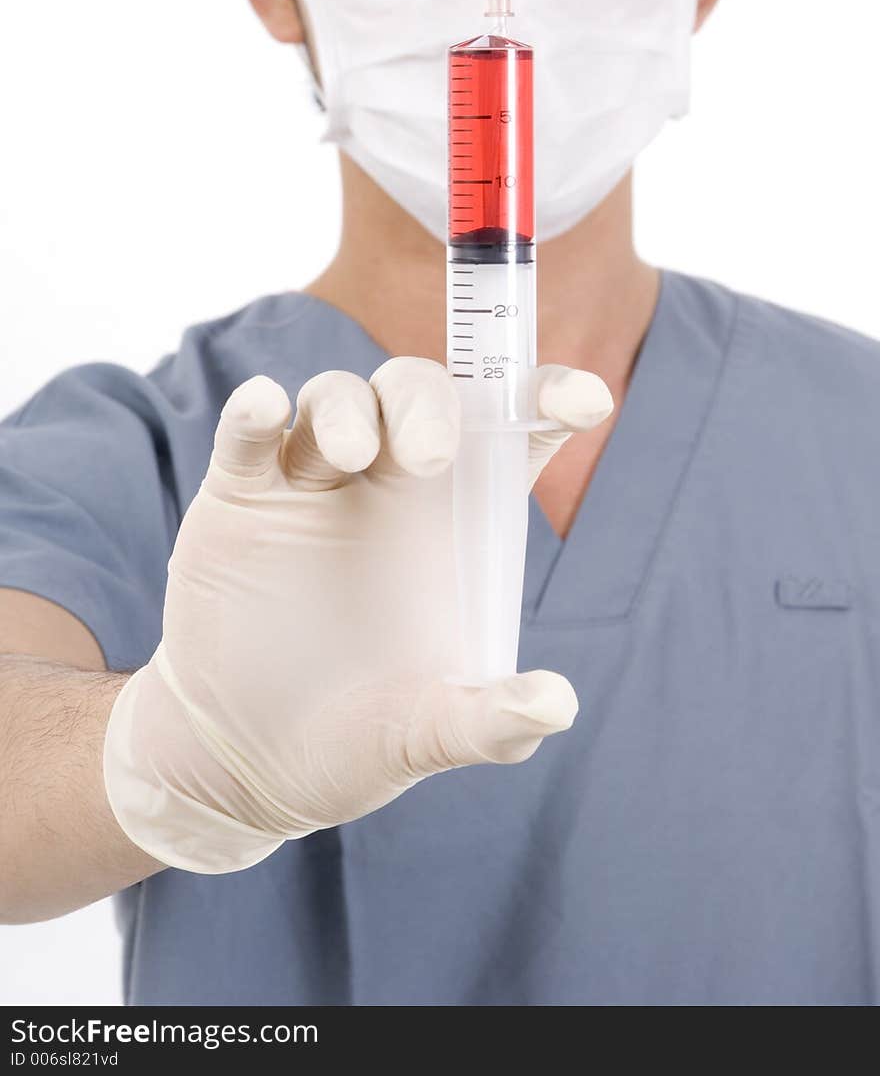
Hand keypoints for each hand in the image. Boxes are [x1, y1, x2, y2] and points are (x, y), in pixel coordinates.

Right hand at [103, 358, 612, 872]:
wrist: (243, 763)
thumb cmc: (355, 738)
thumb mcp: (427, 737)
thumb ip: (490, 722)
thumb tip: (556, 705)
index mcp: (455, 520)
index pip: (512, 433)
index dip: (550, 398)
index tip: (587, 402)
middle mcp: (388, 484)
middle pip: (417, 393)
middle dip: (428, 403)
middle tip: (430, 456)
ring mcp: (311, 485)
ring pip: (335, 397)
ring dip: (346, 408)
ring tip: (351, 455)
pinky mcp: (242, 499)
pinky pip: (249, 434)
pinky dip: (256, 412)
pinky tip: (265, 409)